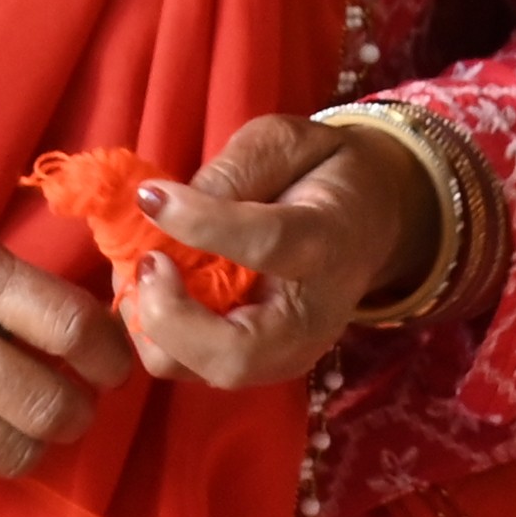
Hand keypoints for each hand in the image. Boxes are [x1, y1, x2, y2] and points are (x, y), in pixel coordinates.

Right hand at [0, 206, 132, 485]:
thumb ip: (19, 285)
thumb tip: (103, 337)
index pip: (70, 327)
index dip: (109, 357)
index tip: (110, 367)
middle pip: (48, 405)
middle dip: (76, 413)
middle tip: (69, 405)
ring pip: (10, 450)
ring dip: (28, 442)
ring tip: (16, 420)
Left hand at [113, 109, 441, 391]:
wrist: (368, 222)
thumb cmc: (321, 175)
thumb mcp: (287, 145)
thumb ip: (235, 170)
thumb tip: (167, 206)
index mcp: (328, 244)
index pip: (266, 245)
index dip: (200, 223)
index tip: (149, 196)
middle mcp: (311, 319)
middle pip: (234, 354)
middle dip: (170, 316)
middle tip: (147, 260)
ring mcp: (286, 355)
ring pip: (203, 371)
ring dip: (153, 324)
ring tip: (147, 267)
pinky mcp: (259, 367)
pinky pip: (190, 367)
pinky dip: (155, 332)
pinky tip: (157, 286)